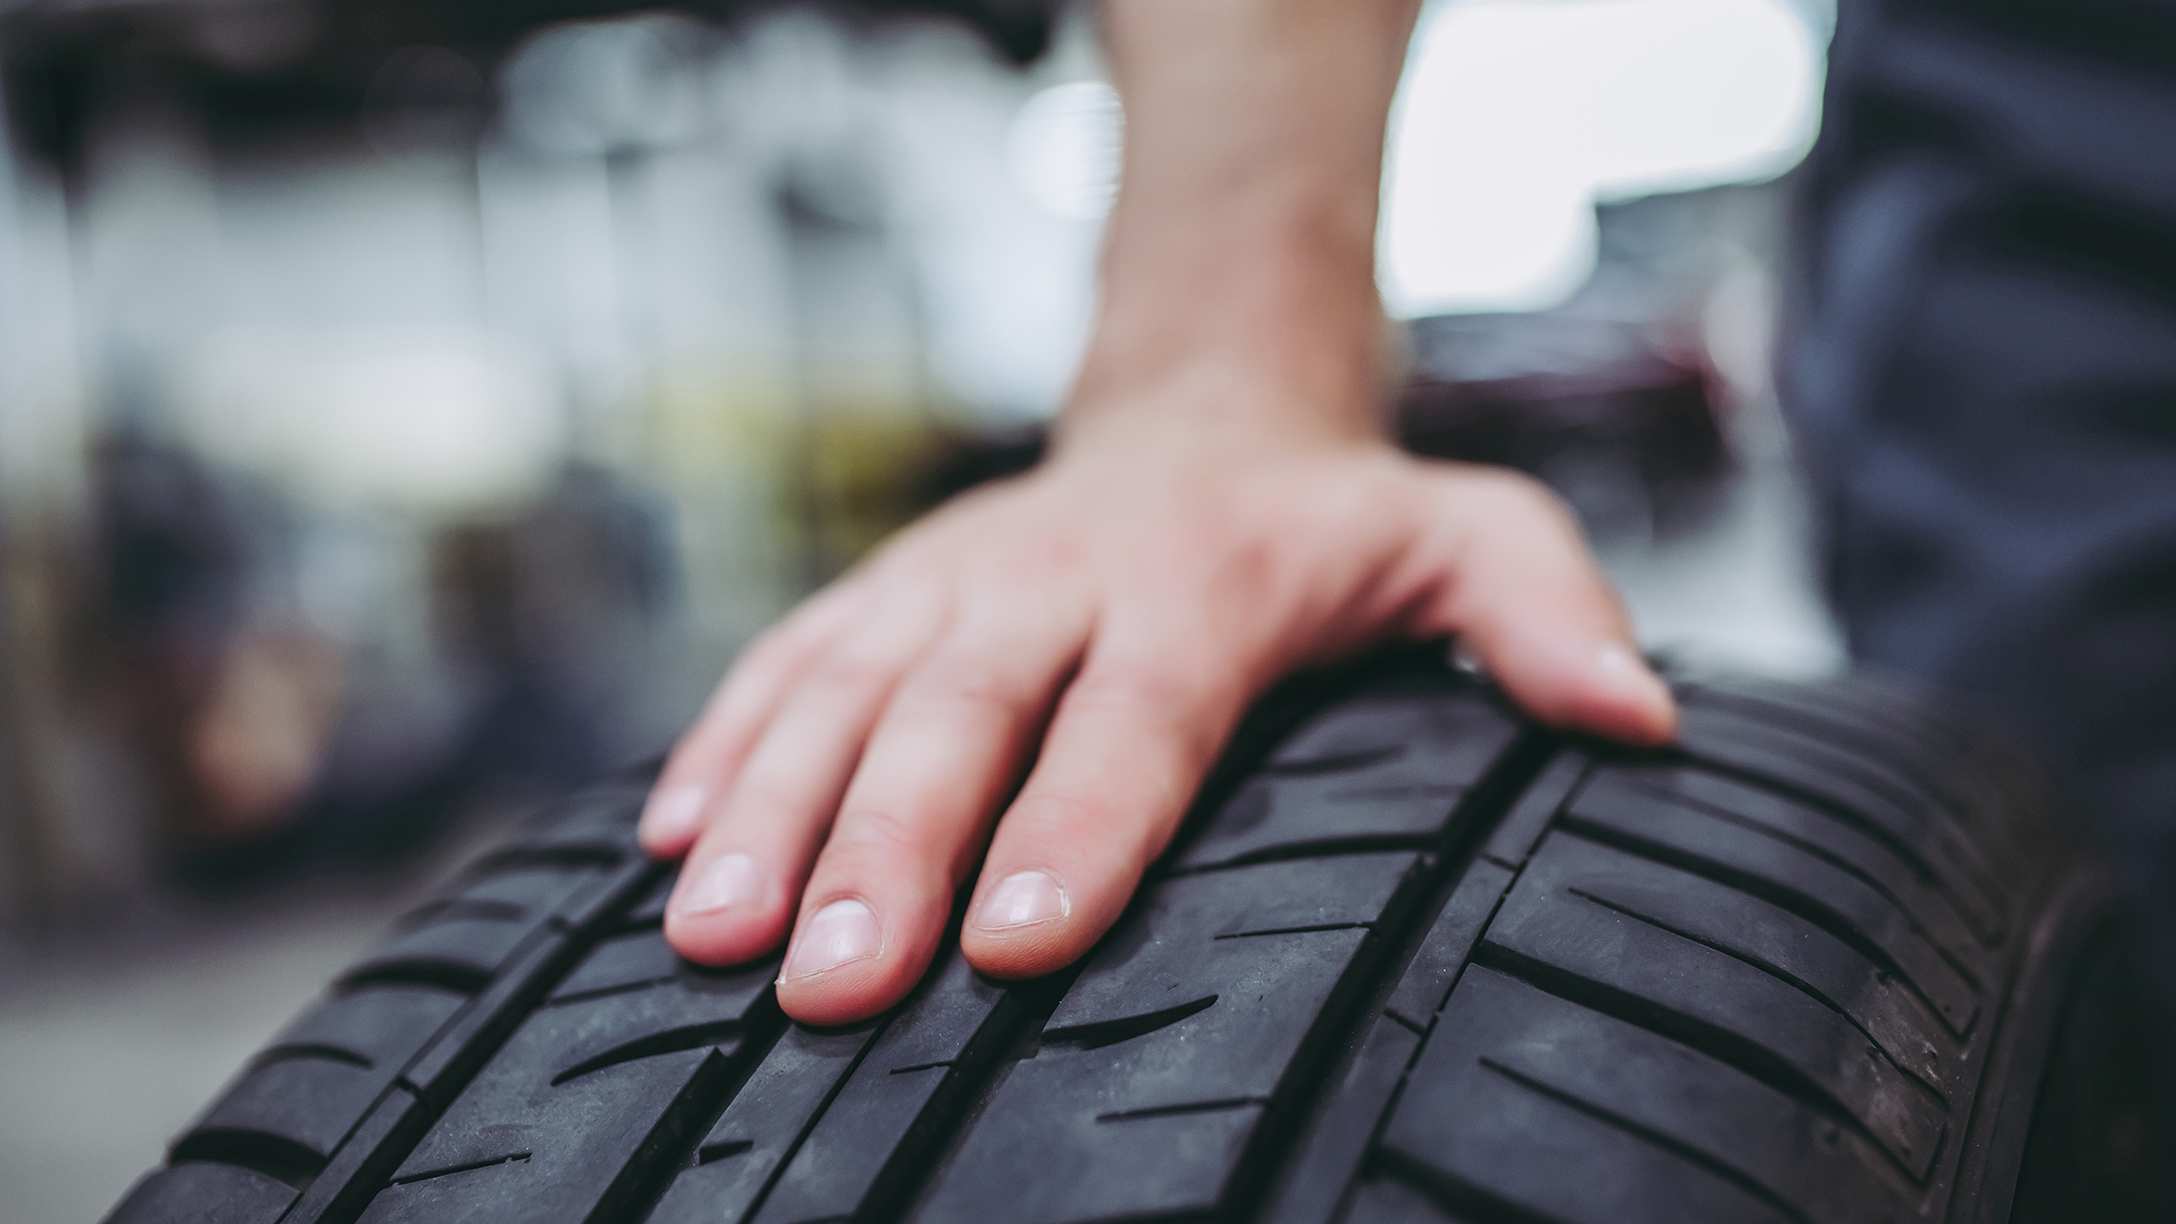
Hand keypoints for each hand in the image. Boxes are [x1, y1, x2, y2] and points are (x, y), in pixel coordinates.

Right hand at [638, 411, 1674, 1024]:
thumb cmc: (1334, 514)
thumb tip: (1638, 722)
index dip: (1073, 828)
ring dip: (767, 809)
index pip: (1133, 717)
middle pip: (959, 714)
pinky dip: (721, 746)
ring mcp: (955, 577)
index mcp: (1202, 582)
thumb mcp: (1465, 529)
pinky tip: (665, 844)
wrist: (1205, 401)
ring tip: (706, 934)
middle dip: (883, 849)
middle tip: (824, 981)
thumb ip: (1547, 607)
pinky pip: (788, 661)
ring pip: (845, 690)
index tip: (1013, 945)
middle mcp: (1057, 576)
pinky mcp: (888, 585)